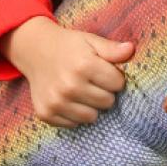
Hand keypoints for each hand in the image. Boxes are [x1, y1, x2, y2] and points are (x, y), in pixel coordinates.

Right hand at [0, 16, 133, 127]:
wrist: (35, 50)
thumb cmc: (69, 46)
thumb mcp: (91, 41)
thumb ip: (112, 49)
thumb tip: (130, 50)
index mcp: (84, 65)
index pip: (118, 84)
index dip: (114, 77)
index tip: (104, 71)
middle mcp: (69, 85)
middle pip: (107, 102)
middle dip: (104, 92)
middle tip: (92, 81)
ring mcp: (56, 101)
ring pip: (92, 117)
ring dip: (91, 106)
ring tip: (81, 90)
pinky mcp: (46, 113)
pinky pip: (73, 124)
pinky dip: (74, 114)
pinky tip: (68, 98)